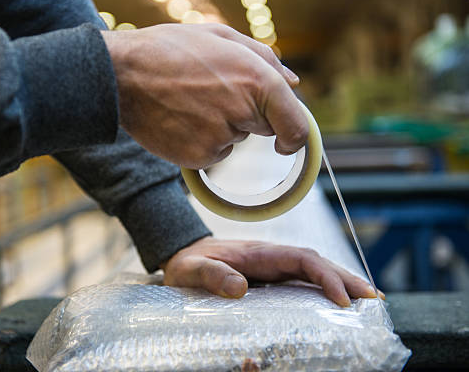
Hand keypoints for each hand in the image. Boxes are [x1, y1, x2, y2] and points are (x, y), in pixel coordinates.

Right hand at [101, 23, 306, 168]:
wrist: (121, 75)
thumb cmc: (170, 50)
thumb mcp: (220, 36)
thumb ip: (264, 57)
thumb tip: (292, 82)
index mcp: (257, 79)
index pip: (296, 125)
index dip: (295, 136)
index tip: (286, 141)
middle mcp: (243, 112)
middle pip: (263, 129)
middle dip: (248, 115)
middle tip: (213, 92)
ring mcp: (220, 138)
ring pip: (234, 140)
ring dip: (221, 126)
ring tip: (189, 101)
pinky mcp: (198, 157)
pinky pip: (212, 154)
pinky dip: (201, 142)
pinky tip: (180, 119)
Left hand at [161, 237, 383, 306]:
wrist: (182, 255)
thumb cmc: (186, 264)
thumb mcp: (191, 270)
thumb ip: (212, 275)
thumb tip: (241, 288)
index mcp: (258, 253)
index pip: (300, 259)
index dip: (325, 275)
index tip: (343, 298)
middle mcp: (272, 257)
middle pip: (316, 262)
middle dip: (346, 278)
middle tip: (374, 299)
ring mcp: (274, 267)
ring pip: (315, 271)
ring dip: (342, 283)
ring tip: (369, 302)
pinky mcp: (272, 277)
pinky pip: (304, 281)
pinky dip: (325, 289)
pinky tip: (340, 303)